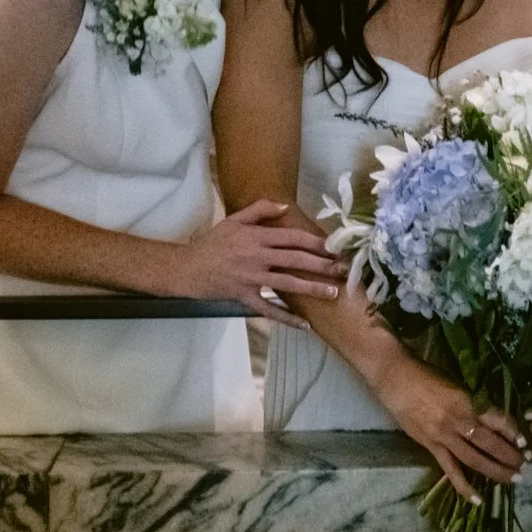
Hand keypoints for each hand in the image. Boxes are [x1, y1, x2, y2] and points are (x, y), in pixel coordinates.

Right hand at [173, 200, 342, 326]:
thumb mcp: (233, 220)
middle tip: (343, 269)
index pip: (291, 238)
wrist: (187, 268)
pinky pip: (269, 310)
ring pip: (287, 284)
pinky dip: (287, 319)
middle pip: (295, 260)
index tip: (334, 246)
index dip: (314, 242)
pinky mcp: (245, 297)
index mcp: (256, 237)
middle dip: (321, 264)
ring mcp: (251, 278)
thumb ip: (259, 209)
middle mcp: (257, 257)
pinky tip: (305, 325)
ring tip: (333, 293)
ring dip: (312, 289)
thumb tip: (284, 206)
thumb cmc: (212, 243)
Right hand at [376, 355, 525, 501]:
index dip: (513, 431)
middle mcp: (457, 420)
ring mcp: (443, 436)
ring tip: (513, 479)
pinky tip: (478, 499)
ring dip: (495, 471)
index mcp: (466, 400)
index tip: (526, 442)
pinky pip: (450, 470)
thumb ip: (475, 401)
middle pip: (489, 443)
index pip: (497, 419)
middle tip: (525, 465)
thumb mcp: (457, 383)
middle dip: (510, 455)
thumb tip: (495, 416)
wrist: (397, 379)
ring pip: (474, 459)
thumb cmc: (428, 376)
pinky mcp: (431, 446)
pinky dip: (464, 486)